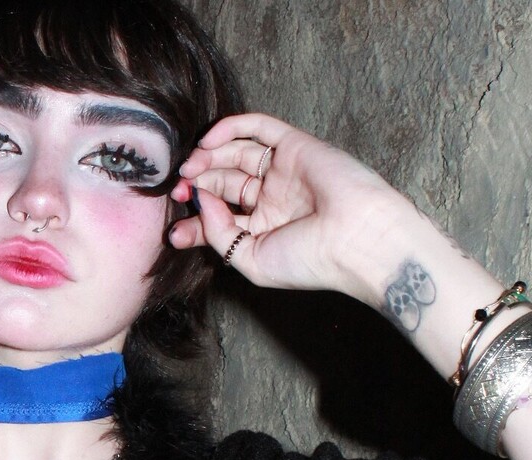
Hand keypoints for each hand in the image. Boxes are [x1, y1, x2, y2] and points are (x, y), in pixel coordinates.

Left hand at [169, 113, 420, 304]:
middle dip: (196, 186)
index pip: (219, 218)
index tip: (173, 232)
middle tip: (178, 190)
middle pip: (222, 183)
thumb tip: (199, 199)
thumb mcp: (249, 259)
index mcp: (264, 229)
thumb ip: (218, 232)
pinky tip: (208, 143)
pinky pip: (258, 127)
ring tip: (189, 169)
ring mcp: (284, 171)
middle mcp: (273, 199)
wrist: (358, 239)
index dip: (193, 222)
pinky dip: (230, 128)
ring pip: (235, 154)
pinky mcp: (296, 146)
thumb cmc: (308, 260)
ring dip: (207, 157)